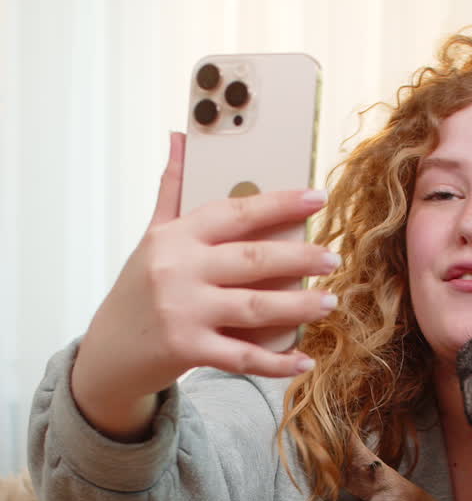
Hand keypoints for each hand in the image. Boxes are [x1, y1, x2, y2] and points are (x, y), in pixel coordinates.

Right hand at [71, 132, 336, 437]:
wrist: (109, 353)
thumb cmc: (139, 290)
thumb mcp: (151, 239)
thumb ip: (171, 191)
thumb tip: (179, 137)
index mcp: (174, 238)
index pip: (234, 212)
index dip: (279, 203)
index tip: (318, 197)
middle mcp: (178, 270)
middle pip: (252, 260)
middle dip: (300, 257)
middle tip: (333, 258)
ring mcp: (183, 311)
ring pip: (255, 307)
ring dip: (299, 306)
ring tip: (329, 303)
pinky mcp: (187, 350)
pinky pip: (243, 357)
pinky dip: (277, 363)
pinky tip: (305, 361)